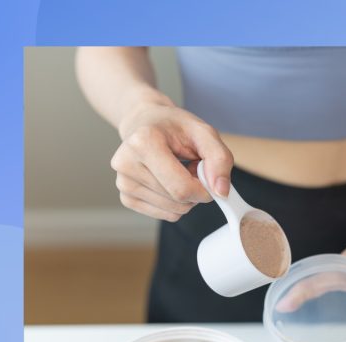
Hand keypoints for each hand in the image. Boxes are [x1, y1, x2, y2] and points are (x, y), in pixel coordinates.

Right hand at [111, 95, 233, 221]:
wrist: (145, 122)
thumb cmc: (175, 127)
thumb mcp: (204, 132)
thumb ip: (220, 159)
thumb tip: (221, 192)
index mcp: (143, 142)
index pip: (181, 188)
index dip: (204, 190)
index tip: (208, 176)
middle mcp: (126, 164)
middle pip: (177, 201)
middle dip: (195, 191)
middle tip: (191, 168)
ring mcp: (123, 183)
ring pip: (172, 211)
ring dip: (185, 197)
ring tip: (178, 172)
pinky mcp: (126, 198)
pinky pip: (164, 215)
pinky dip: (175, 204)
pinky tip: (168, 182)